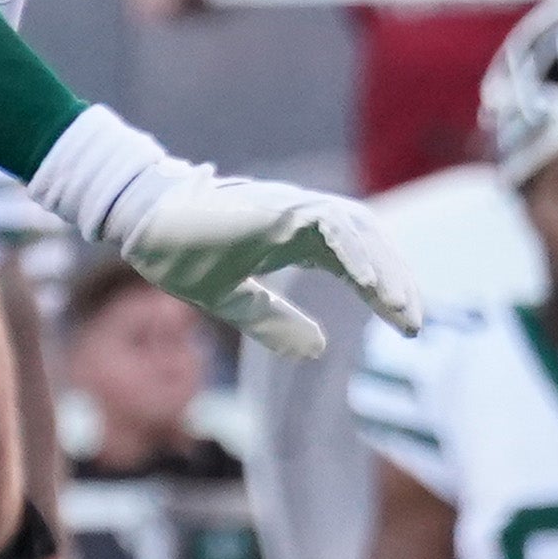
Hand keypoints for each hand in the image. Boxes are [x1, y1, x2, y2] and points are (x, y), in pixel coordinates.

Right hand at [111, 168, 416, 353]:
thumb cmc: (181, 255)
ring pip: (360, 229)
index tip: (408, 328)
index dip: (386, 294)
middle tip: (415, 325)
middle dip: (398, 283)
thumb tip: (319, 351)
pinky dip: (355, 250)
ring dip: (385, 268)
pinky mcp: (280, 207)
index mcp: (297, 240)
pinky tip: (370, 282)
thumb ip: (275, 323)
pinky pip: (331, 223)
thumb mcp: (235, 302)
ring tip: (401, 308)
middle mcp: (303, 220)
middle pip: (370, 245)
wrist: (142, 226)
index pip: (359, 264)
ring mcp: (293, 209)